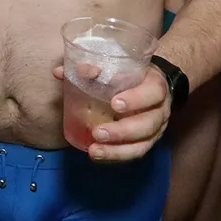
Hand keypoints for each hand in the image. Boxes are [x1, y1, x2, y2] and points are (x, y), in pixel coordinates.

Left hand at [52, 63, 170, 161]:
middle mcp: (160, 109)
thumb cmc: (129, 73)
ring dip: (118, 150)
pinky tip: (99, 155)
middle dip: (122, 131)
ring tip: (95, 150)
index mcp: (155, 86)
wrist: (150, 83)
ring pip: (142, 144)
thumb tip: (60, 72)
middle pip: (147, 124)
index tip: (114, 103)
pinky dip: (117, 155)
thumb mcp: (117, 65)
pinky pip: (135, 152)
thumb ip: (90, 67)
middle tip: (98, 133)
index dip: (136, 99)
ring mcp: (156, 129)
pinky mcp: (148, 141)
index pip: (153, 92)